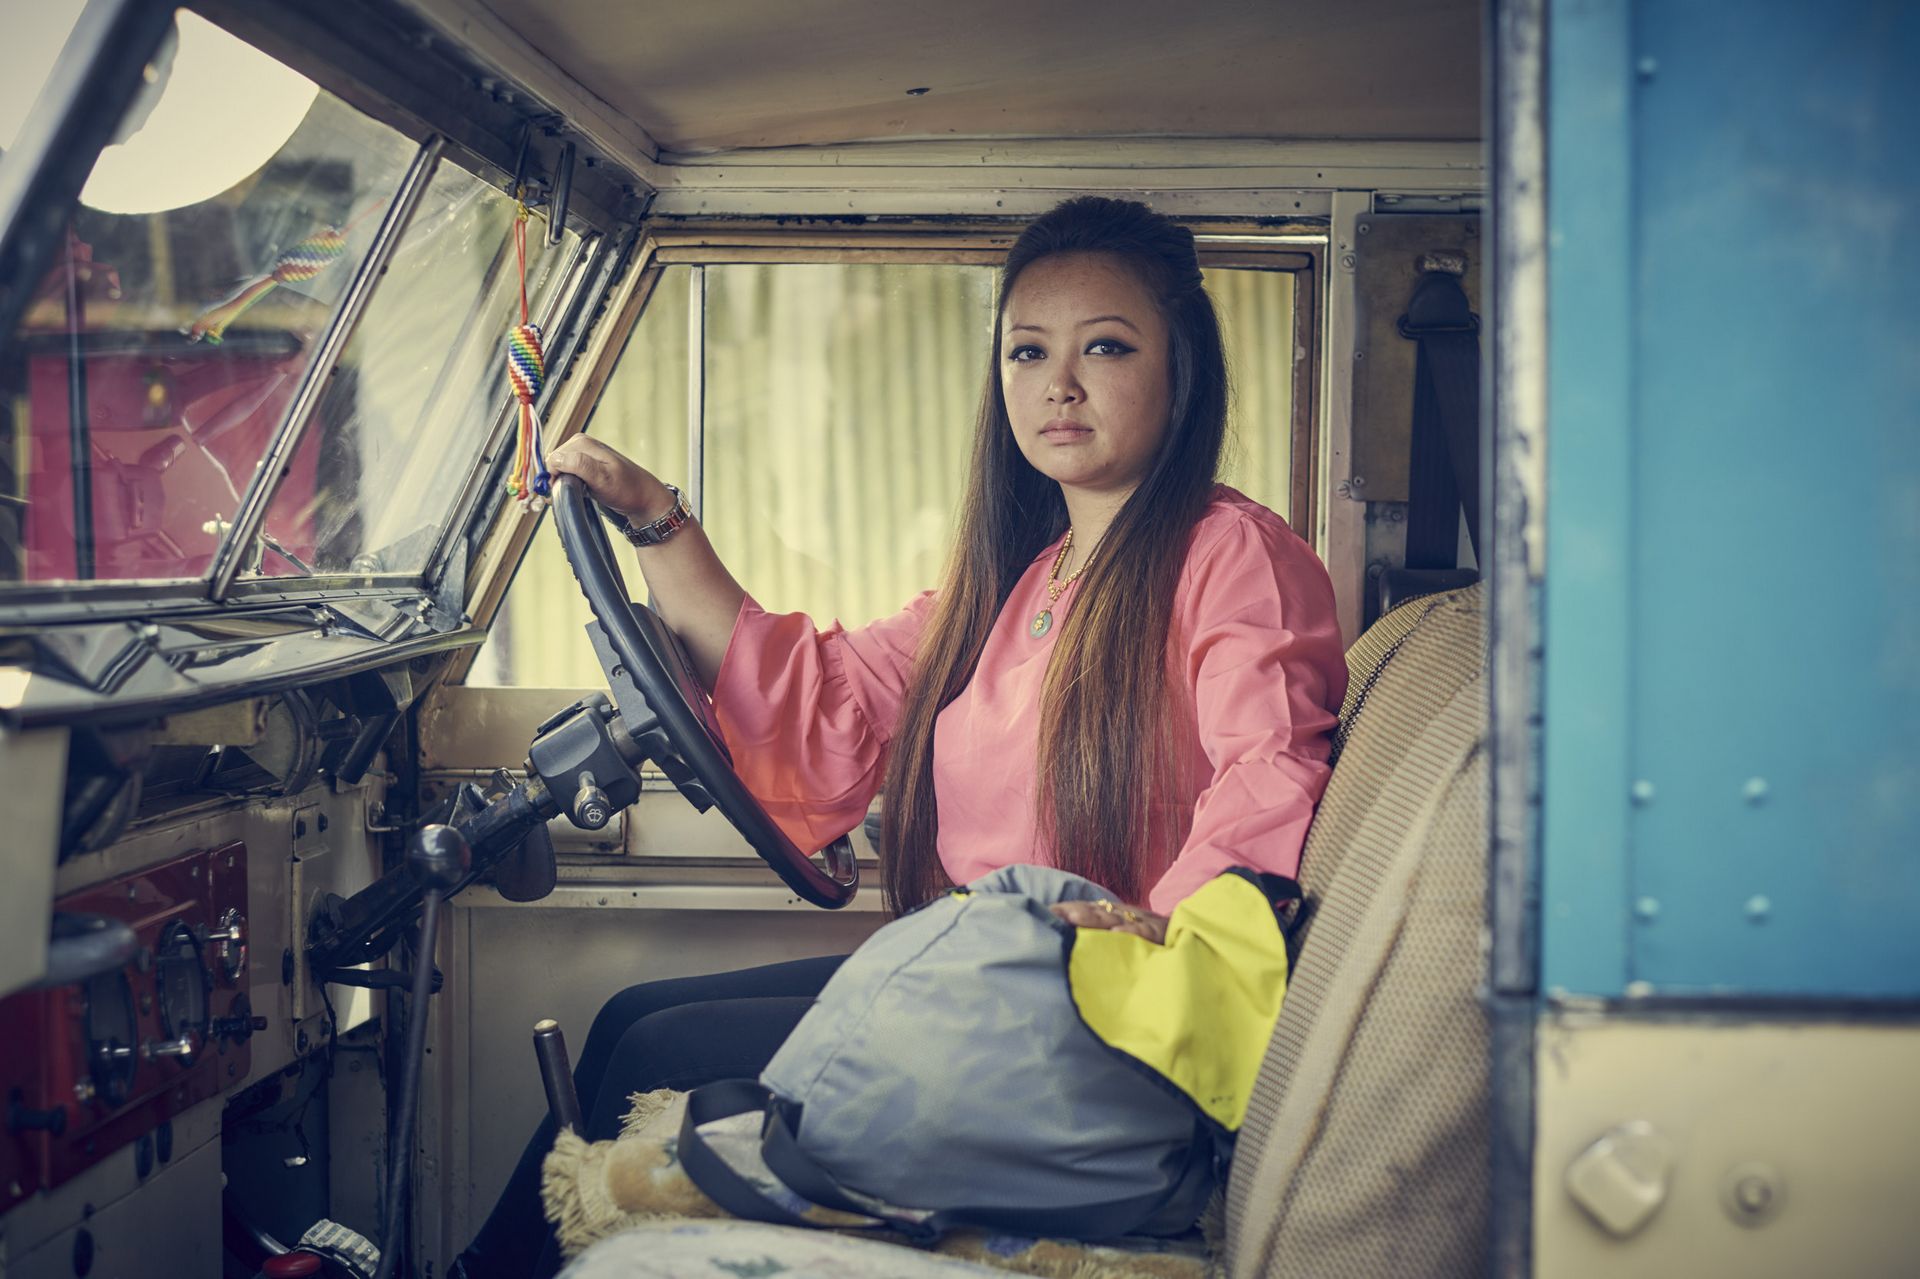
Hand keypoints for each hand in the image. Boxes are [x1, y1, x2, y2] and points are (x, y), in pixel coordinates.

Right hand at [547, 435, 672, 520]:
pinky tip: (580, 492)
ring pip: (559, 470)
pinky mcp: (585, 465)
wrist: (643, 496)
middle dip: (558, 480)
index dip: (554, 477)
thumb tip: (556, 459)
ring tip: (580, 493)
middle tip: (574, 494)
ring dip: (564, 483)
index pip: (552, 459)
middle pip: (554, 464)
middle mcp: (581, 445)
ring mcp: (583, 454)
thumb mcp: (602, 478)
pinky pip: (567, 473)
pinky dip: (569, 484)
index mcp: (582, 443)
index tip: (564, 491)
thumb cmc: (627, 489)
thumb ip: (579, 465)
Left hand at [1050, 899, 1169, 944]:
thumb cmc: (1150, 942)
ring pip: (1116, 918)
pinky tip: (1118, 935)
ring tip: (1074, 920)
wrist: (1191, 937)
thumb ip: (1099, 939)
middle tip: (1053, 915)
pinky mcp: (1162, 932)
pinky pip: (1146, 932)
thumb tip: (1068, 945)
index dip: (1064, 910)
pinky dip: (1133, 933)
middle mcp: (1126, 915)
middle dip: (1073, 911)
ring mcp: (1143, 922)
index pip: (1085, 910)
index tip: (1043, 913)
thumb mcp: (1123, 938)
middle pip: (1095, 911)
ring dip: (1094, 919)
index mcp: (1114, 915)